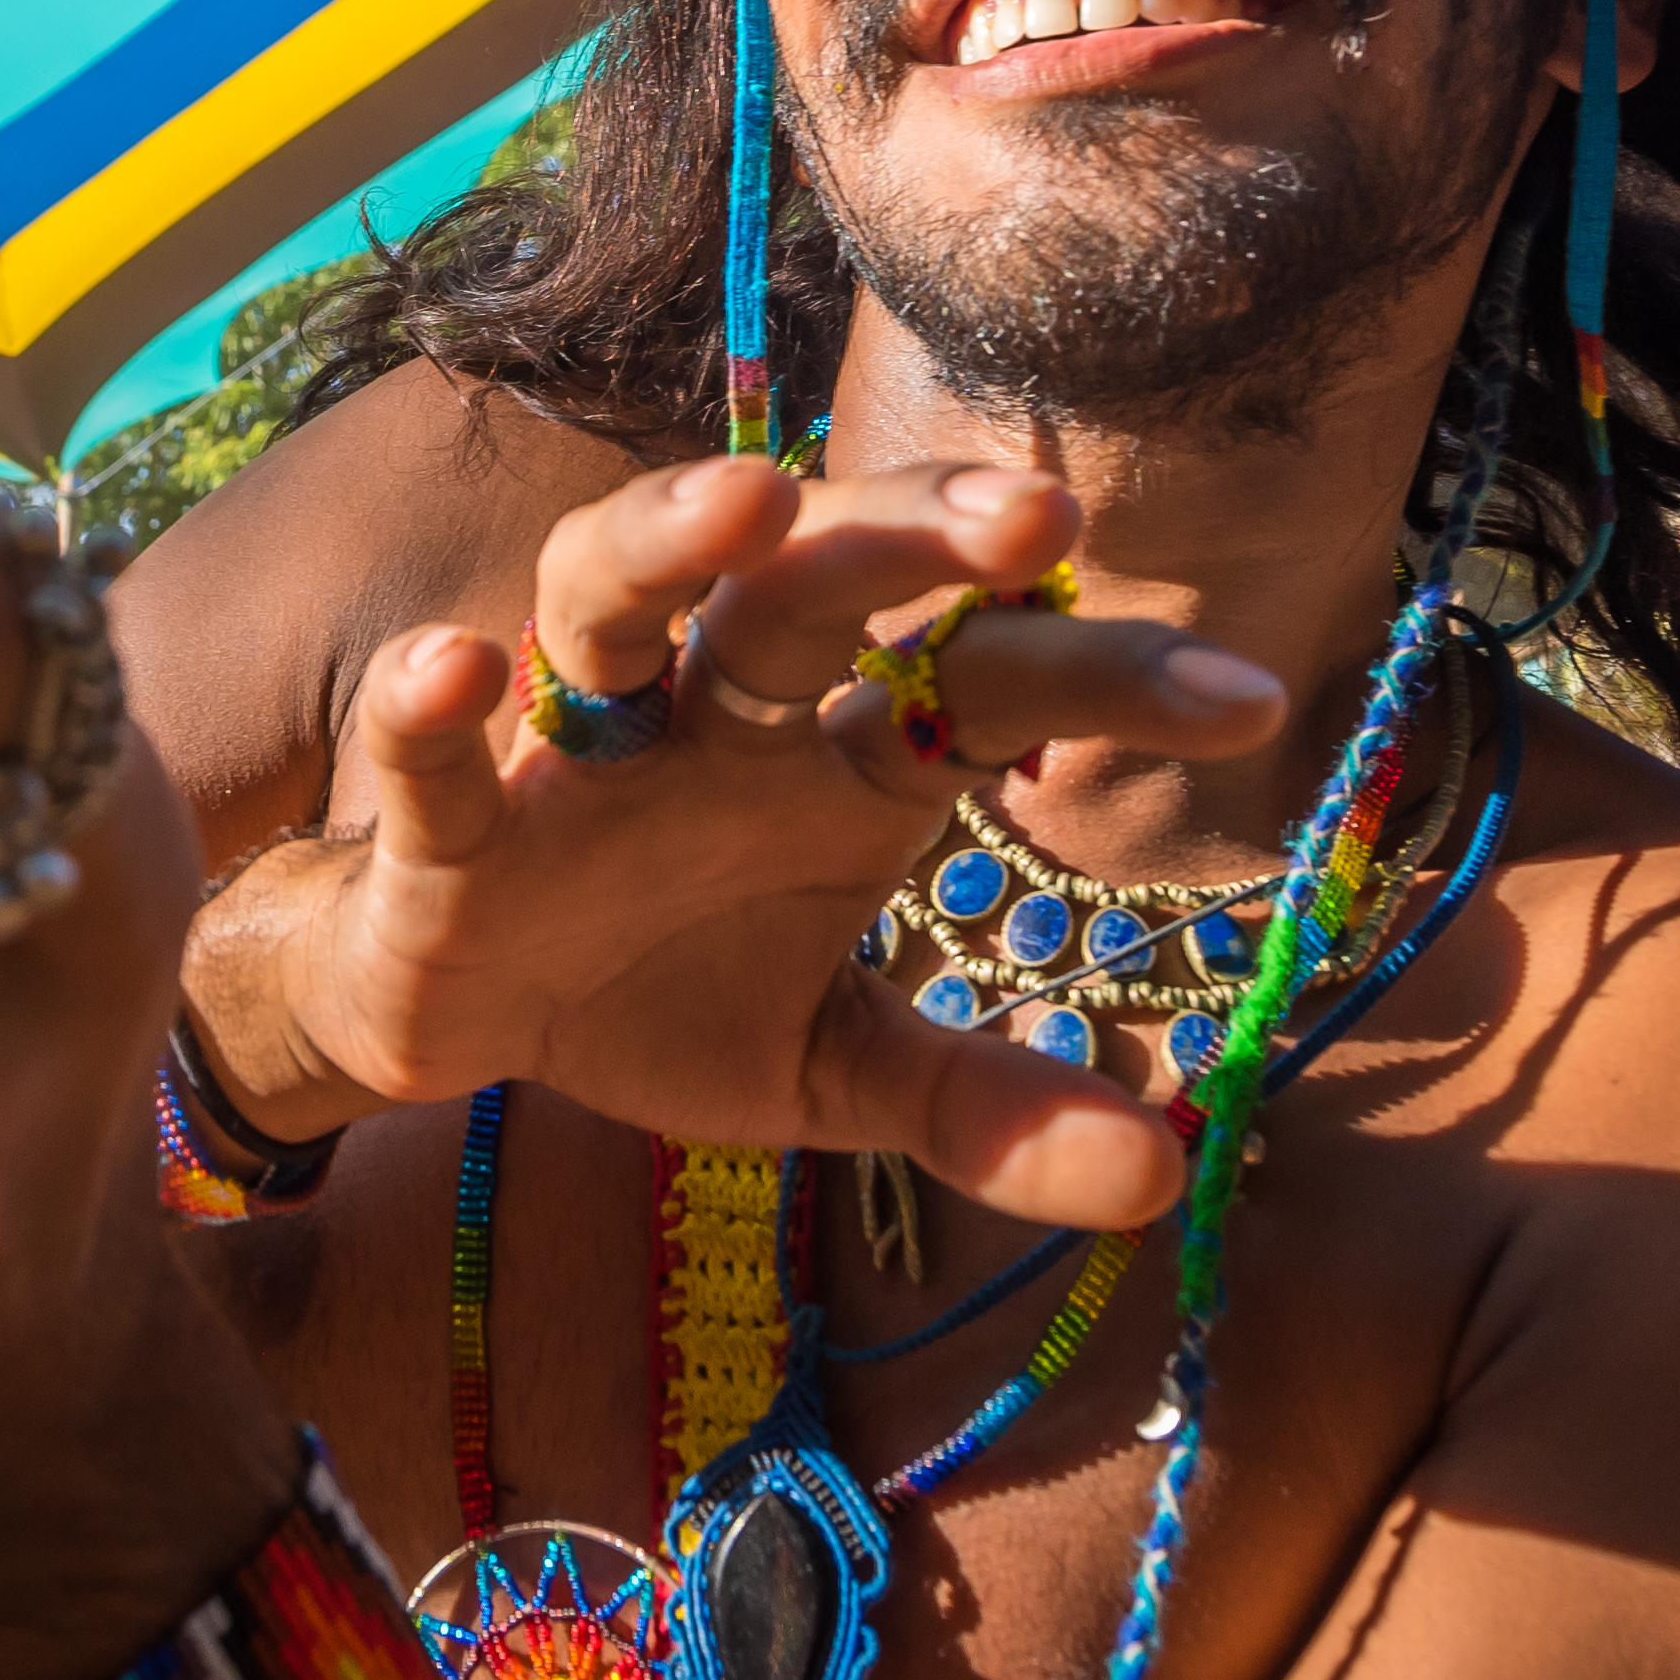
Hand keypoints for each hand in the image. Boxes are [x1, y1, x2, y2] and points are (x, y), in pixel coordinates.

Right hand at [186, 457, 1285, 1226]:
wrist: (460, 1023)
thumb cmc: (664, 992)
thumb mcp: (836, 1067)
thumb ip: (982, 1107)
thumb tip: (1163, 1179)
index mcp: (837, 757)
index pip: (987, 685)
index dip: (1108, 679)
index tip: (1249, 699)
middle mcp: (718, 715)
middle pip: (815, 586)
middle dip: (912, 532)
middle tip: (1034, 517)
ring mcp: (576, 752)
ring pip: (612, 598)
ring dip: (667, 536)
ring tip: (749, 501)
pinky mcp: (446, 829)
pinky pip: (430, 757)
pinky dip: (431, 710)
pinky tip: (457, 667)